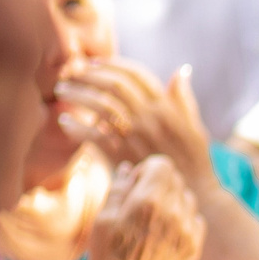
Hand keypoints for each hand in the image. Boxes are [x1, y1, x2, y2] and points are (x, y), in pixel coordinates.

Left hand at [58, 59, 214, 193]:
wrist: (194, 196)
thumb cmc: (194, 162)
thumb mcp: (195, 127)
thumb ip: (184, 99)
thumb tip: (181, 71)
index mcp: (166, 108)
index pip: (137, 74)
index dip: (112, 63)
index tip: (94, 62)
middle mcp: (149, 118)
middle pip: (114, 84)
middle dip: (89, 74)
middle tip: (73, 73)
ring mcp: (134, 136)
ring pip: (99, 104)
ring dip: (76, 93)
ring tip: (63, 91)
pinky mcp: (121, 155)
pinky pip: (90, 134)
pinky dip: (73, 126)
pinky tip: (64, 121)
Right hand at [84, 156, 203, 259]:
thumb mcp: (102, 222)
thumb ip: (118, 190)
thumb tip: (130, 169)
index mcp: (148, 203)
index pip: (162, 164)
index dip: (146, 169)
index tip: (134, 183)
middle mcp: (174, 214)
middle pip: (177, 179)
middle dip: (159, 183)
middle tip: (140, 202)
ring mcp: (189, 232)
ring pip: (189, 198)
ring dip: (173, 200)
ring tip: (152, 219)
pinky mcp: (195, 248)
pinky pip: (196, 219)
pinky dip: (183, 219)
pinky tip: (165, 232)